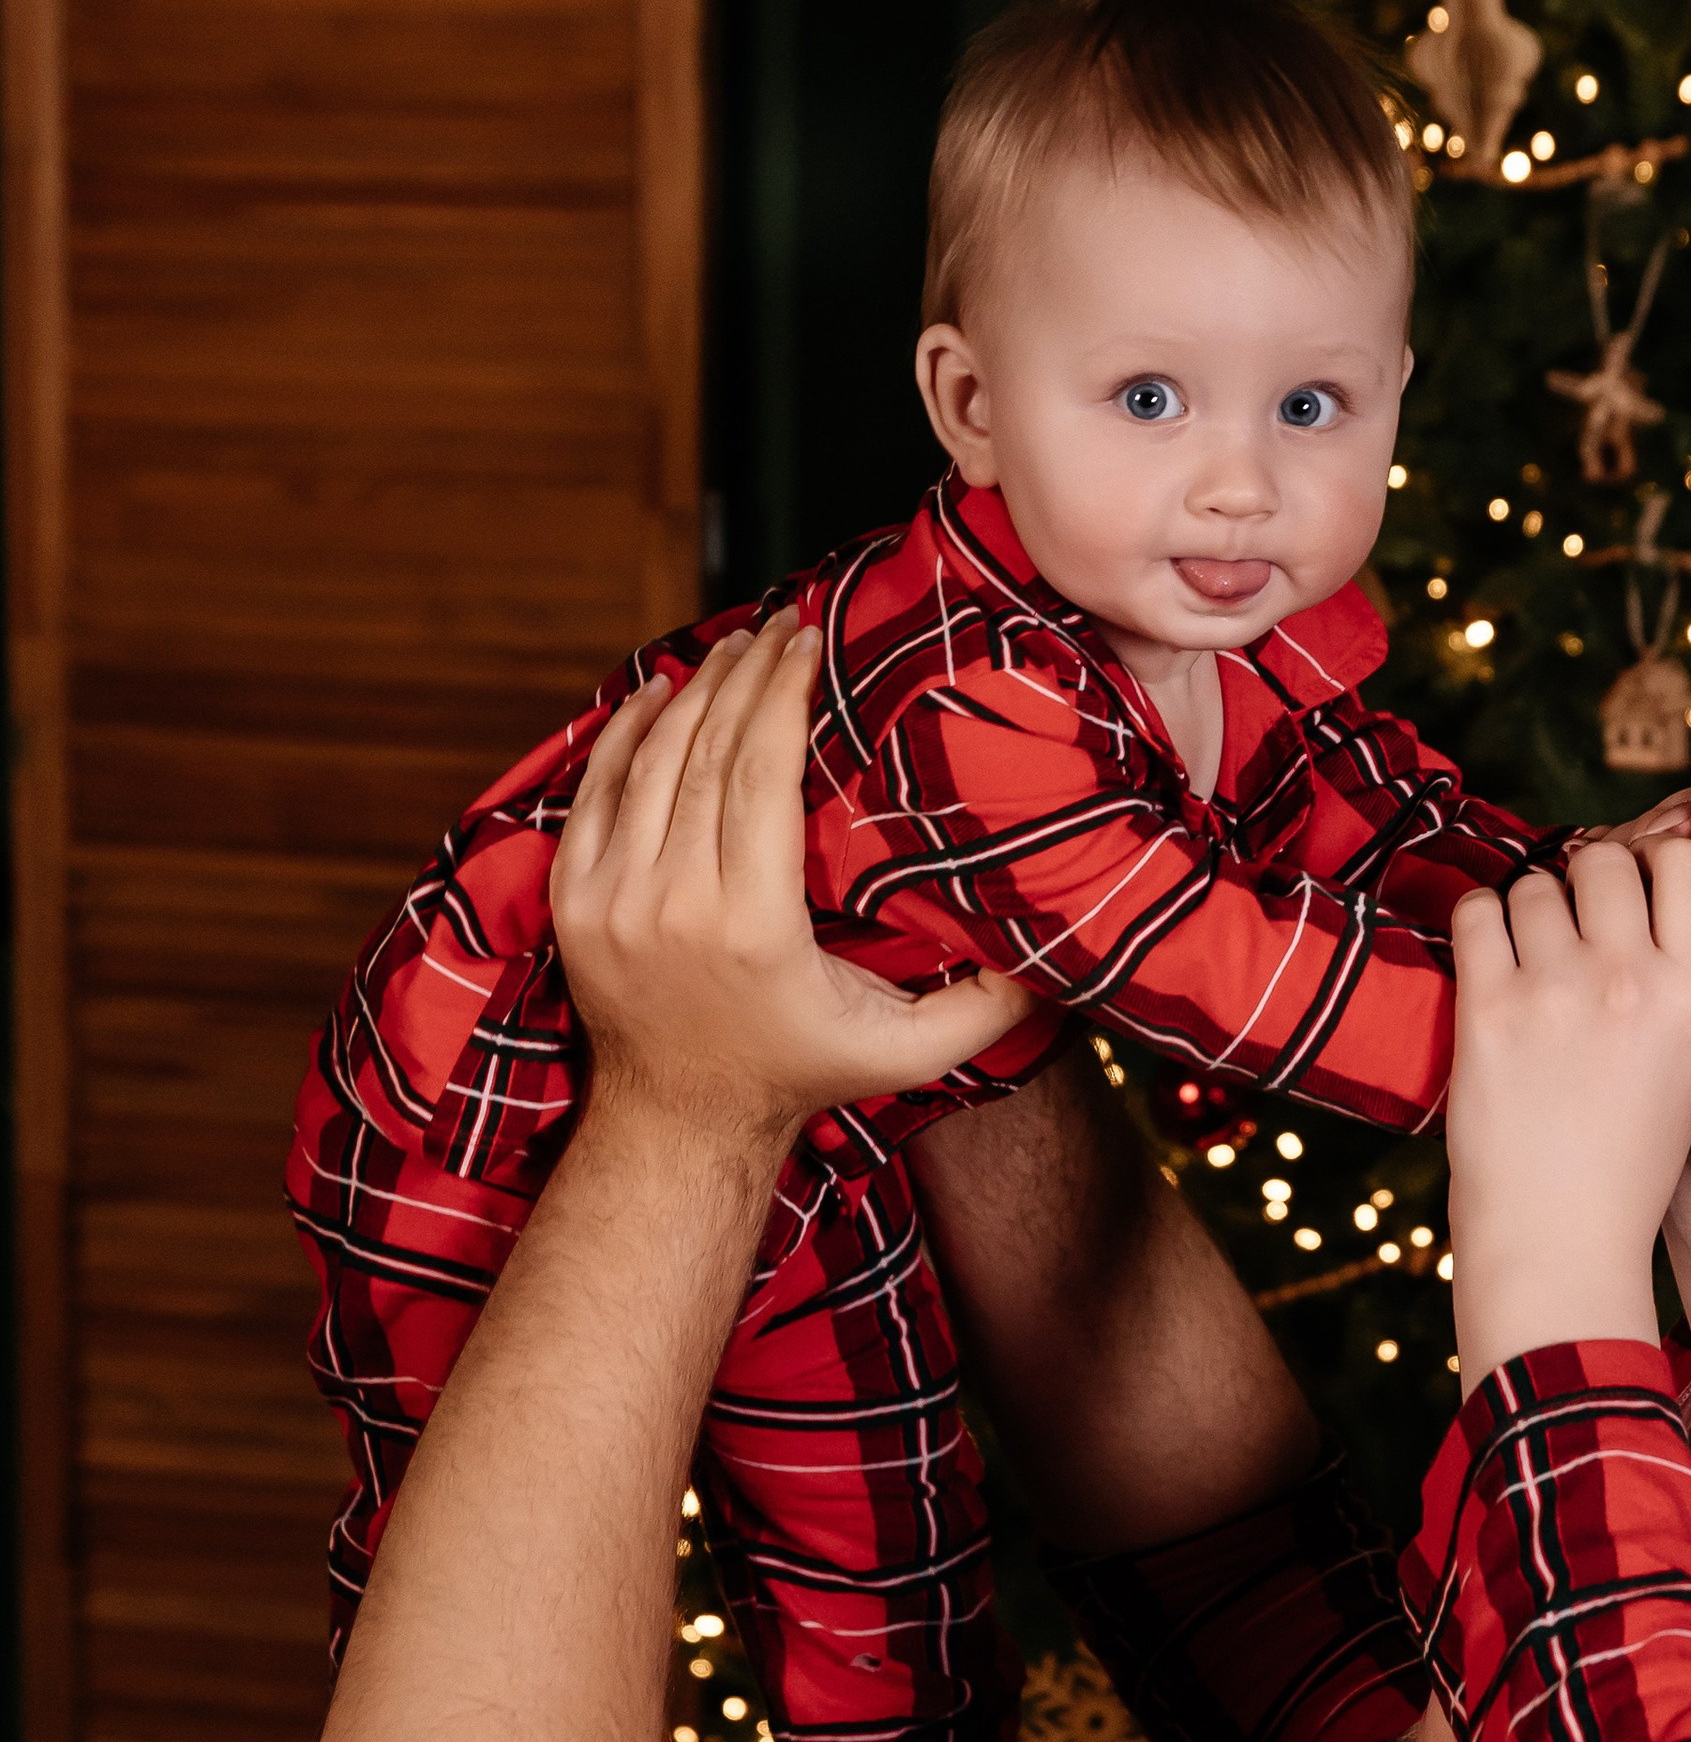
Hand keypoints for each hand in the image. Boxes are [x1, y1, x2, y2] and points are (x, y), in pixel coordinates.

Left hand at [553, 617, 1036, 1152]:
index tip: (808, 642)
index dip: (782, 693)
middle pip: (707, 751)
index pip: (760, 772)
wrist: (680, 1119)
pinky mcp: (572, 900)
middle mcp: (671, 905)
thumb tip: (1066, 953)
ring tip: (733, 642)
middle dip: (745, 672)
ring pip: (650, 761)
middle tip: (781, 622)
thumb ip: (989, 1007)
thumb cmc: (800, 1072)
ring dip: (691, 689)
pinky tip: (659, 690)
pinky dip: (625, 731)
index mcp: (753, 927)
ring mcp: (610, 900)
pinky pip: (595, 792)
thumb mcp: (907, 1053)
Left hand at [1445, 838, 1690, 1389]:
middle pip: (1606, 859)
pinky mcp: (1488, 1009)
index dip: (1652, 860)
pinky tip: (1490, 960)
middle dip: (1586, 879)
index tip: (1630, 891)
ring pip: (1536, 883)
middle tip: (1570, 923)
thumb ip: (1682, 980)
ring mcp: (1556, 990)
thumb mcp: (1688, 1065)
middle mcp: (1629, 980)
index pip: (1683, 859)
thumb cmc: (1625, 1161)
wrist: (1559, 1241)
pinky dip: (1480, 922)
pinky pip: (1478, 910)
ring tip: (1528, 960)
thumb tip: (1653, 892)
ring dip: (1529, 909)